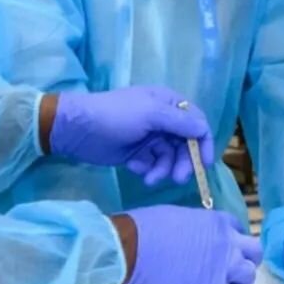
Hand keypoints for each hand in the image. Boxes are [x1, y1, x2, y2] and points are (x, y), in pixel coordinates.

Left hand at [48, 86, 215, 186]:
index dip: (203, 143)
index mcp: (168, 104)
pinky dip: (147, 169)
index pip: (196, 123)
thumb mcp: (151, 114)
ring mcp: (150, 137)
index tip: (204, 164)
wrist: (78, 129)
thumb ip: (180, 122)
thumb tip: (203, 129)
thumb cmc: (116, 115)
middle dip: (182, 162)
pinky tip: (133, 167)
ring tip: (149, 178)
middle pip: (185, 145)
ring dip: (163, 170)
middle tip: (177, 179)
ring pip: (169, 158)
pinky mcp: (138, 153)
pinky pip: (153, 165)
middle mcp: (162, 120)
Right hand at [116, 207, 260, 283]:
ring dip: (237, 283)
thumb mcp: (176, 217)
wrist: (127, 251)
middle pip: (254, 252)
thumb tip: (192, 239)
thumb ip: (194, 228)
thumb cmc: (141, 229)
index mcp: (216, 221)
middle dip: (244, 260)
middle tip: (228, 270)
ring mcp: (223, 268)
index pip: (237, 229)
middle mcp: (227, 242)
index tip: (218, 250)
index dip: (230, 241)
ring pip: (249, 276)